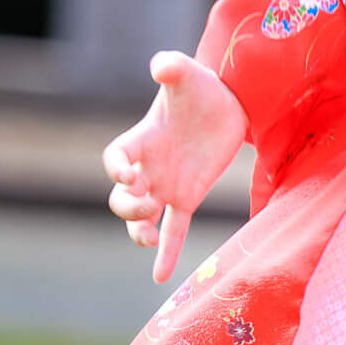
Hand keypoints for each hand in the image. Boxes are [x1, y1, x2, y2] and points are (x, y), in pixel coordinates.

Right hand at [103, 51, 249, 282]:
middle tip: (145, 206)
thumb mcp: (187, 73)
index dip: (116, 170)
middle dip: (126, 207)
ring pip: (142, 218)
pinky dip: (166, 252)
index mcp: (140, 139)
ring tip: (149, 238)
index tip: (130, 174)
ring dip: (139, 232)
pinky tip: (160, 277)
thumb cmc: (201, 86)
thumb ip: (171, 67)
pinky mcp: (188, 196)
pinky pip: (174, 230)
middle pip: (121, 197)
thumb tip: (161, 66)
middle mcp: (148, 166)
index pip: (115, 159)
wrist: (230, 102)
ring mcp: (166, 184)